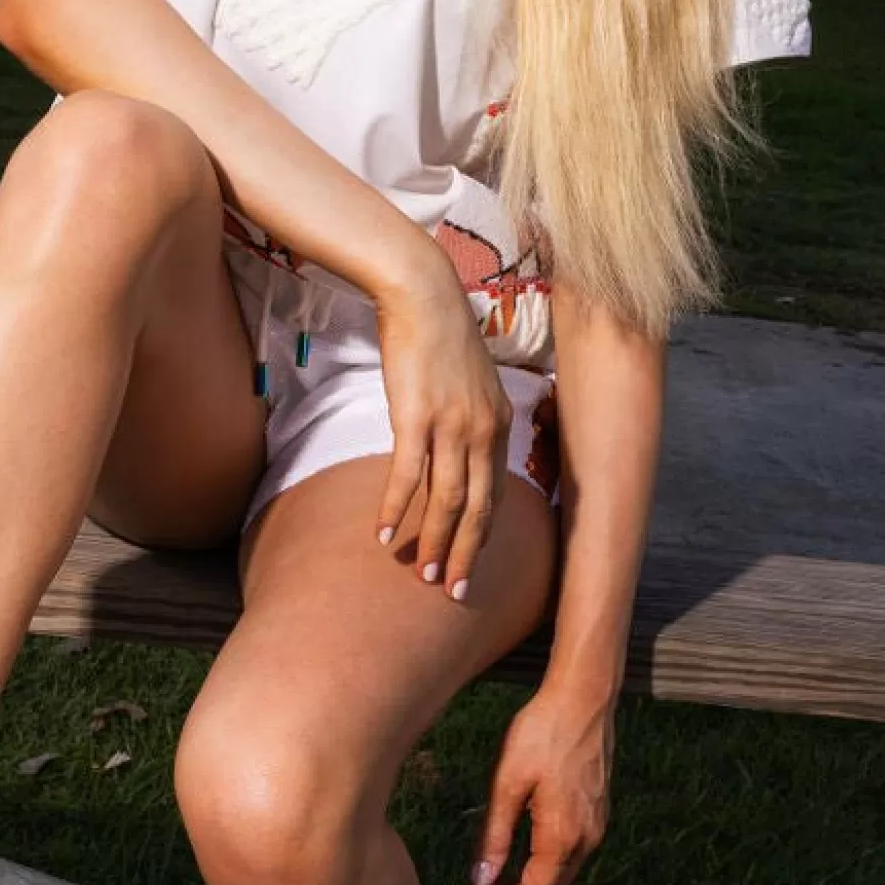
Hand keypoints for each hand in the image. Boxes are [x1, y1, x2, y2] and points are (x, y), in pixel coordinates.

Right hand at [371, 246, 512, 599]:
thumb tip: (455, 449)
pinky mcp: (417, 417)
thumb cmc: (439, 335)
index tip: (469, 564)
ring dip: (434, 542)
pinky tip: (384, 533)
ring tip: (420, 574)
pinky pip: (409, 476)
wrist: (422, 294)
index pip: (497, 493)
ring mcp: (453, 425)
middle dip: (466, 554)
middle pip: (480, 509)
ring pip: (448, 500)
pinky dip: (398, 509)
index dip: (483, 535)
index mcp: (501, 423)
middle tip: (452, 590)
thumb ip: (469, 419)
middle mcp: (484, 430)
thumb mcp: (470, 382)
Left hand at [467, 682, 614, 884]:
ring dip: (531, 882)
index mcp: (563, 836)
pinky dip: (545, 862)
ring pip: (562, 871)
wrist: (583, 697)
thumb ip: (495, 836)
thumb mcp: (507, 784)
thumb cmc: (541, 734)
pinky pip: (572, 850)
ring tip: (493, 878)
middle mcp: (587, 838)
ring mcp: (597, 824)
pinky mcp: (598, 809)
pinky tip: (521, 850)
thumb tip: (481, 880)